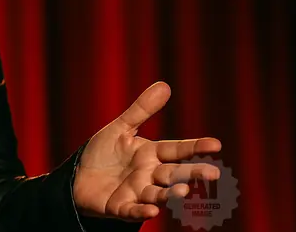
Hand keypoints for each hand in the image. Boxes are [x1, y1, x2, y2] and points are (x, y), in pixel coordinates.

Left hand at [72, 81, 221, 221]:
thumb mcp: (121, 128)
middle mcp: (149, 175)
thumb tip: (165, 85)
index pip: (176, 150)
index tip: (216, 144)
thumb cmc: (104, 154)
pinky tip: (152, 210)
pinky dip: (142, 211)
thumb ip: (142, 110)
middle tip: (213, 174)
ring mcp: (136, 192)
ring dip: (170, 193)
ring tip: (183, 191)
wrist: (79, 177)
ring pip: (158, 194)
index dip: (195, 147)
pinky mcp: (120, 207)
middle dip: (192, 174)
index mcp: (151, 154)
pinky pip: (132, 210)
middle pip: (173, 174)